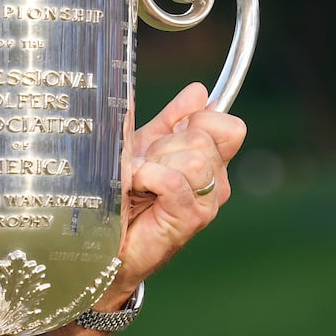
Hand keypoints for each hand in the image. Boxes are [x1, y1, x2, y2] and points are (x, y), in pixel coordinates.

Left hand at [116, 81, 245, 295]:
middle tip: (143, 166)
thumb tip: (197, 92)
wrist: (105, 244)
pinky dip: (147, 177)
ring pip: (195, 157)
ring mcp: (207, 202)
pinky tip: (135, 188)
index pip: (229, 126)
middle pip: (204, 136)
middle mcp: (216, 182)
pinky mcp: (191, 219)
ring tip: (138, 180)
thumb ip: (169, 119)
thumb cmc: (124, 197)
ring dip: (155, 162)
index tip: (169, 133)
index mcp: (209, 161)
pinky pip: (175, 180)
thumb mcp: (144, 148)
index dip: (200, 119)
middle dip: (163, 144)